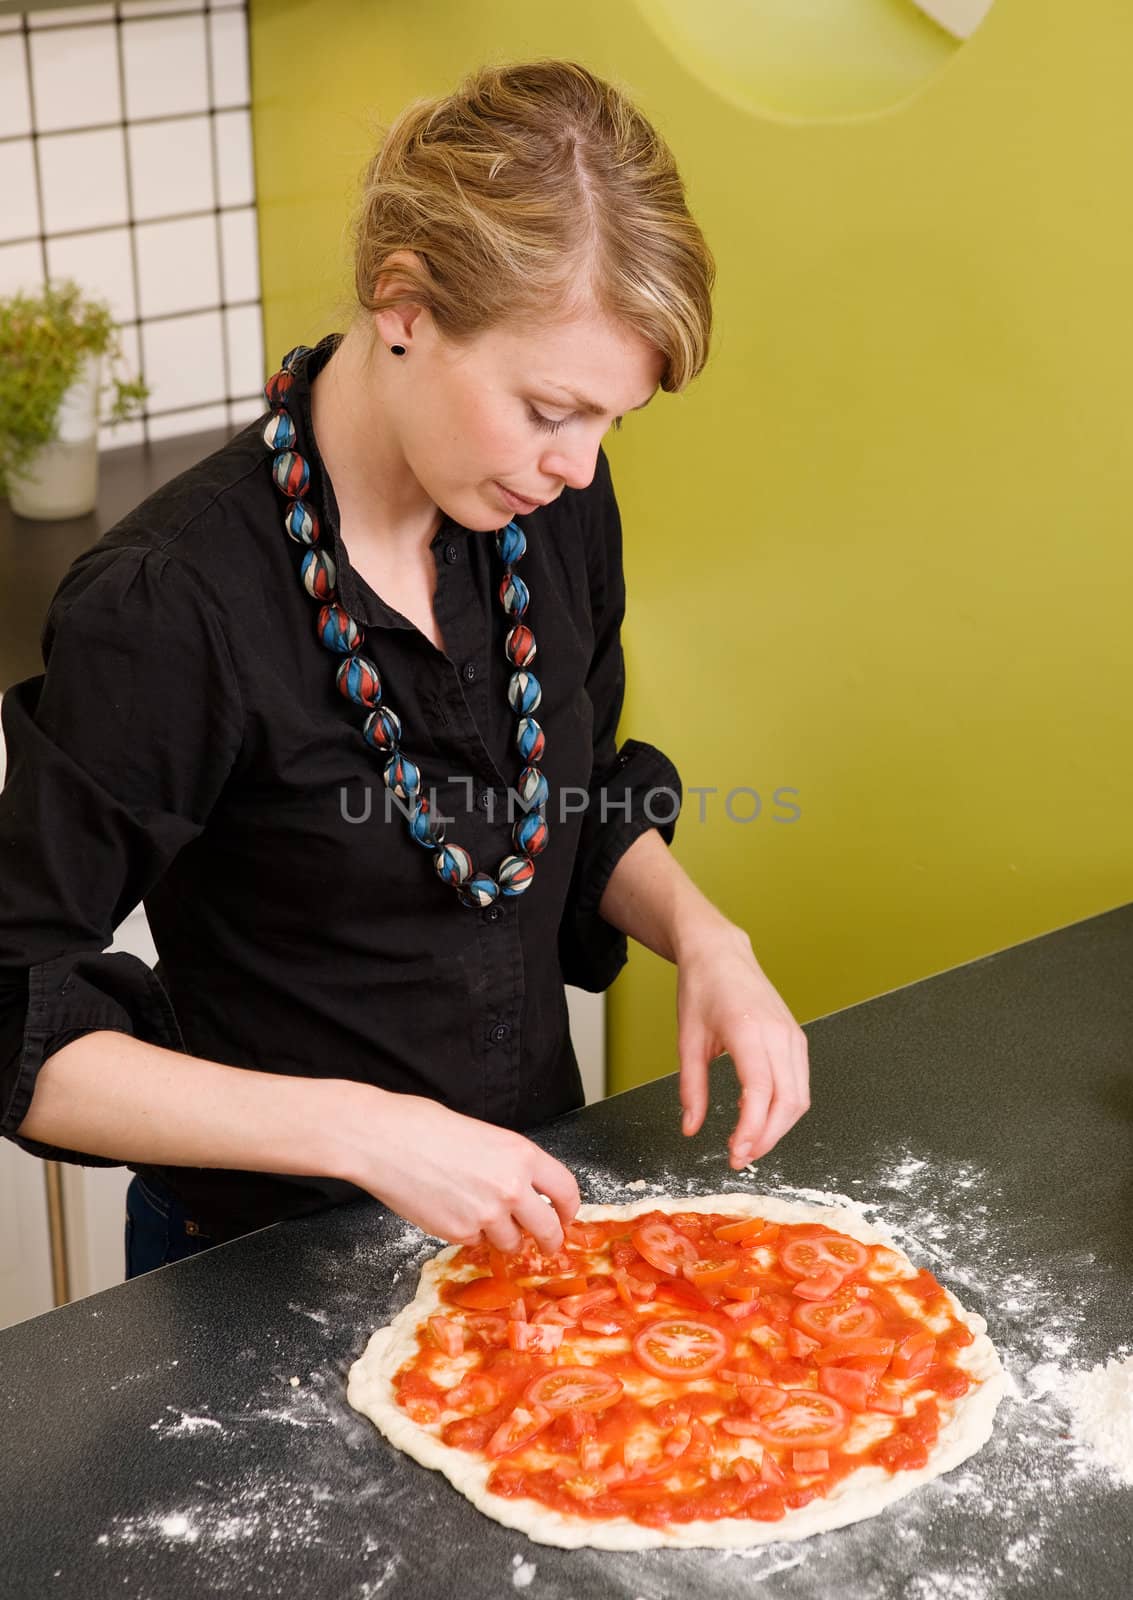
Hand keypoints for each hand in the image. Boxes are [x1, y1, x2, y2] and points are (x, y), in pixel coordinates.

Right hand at [340, 1088, 579, 1252]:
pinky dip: (468, 1233)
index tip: (565, 1216)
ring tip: (481, 1216)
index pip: (566, 1190)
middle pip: (548, 1228)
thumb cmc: (425, 1127)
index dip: (569, 1209)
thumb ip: (509, 1164)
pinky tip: (449, 1209)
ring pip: (511, 1242)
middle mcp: (512, 1188)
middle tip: (547, 1245)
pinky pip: (475, 1242)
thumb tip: (525, 1191)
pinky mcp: (459, 1233)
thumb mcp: (484, 1135)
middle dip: (550, 1241)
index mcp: (522, 1155)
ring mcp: (486, 1215)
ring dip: (503, 1238)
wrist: (384, 1141)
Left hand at [676, 921, 809, 1168]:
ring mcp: (792, 1035)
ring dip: (778, 1127)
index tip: (735, 1154)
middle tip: (740, 1158)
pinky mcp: (795, 1038)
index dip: (752, 1130)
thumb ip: (691, 1088)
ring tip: (747, 1142)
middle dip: (768, 1138)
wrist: (720, 953)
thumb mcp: (687, 1040)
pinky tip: (755, 1113)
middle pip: (789, 1102)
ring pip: (800, 1097)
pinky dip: (782, 1106)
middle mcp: (779, 1033)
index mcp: (748, 1030)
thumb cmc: (701, 990)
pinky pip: (799, 1083)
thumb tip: (690, 1129)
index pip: (761, 1092)